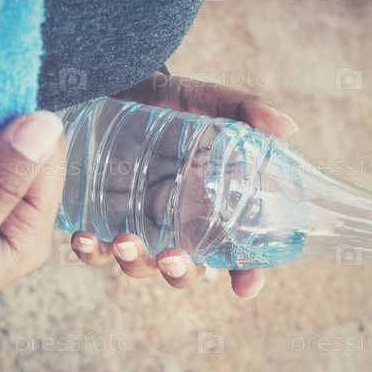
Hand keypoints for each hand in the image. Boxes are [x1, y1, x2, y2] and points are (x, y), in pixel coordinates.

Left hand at [69, 72, 297, 298]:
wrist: (110, 84)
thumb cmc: (163, 99)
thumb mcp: (202, 98)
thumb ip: (241, 109)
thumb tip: (287, 128)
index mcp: (207, 204)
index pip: (234, 251)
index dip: (245, 274)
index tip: (244, 287)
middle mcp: (174, 222)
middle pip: (186, 269)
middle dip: (181, 273)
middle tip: (173, 257)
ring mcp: (135, 224)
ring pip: (140, 265)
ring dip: (134, 263)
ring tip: (125, 242)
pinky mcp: (98, 219)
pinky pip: (94, 250)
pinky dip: (90, 252)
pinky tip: (83, 238)